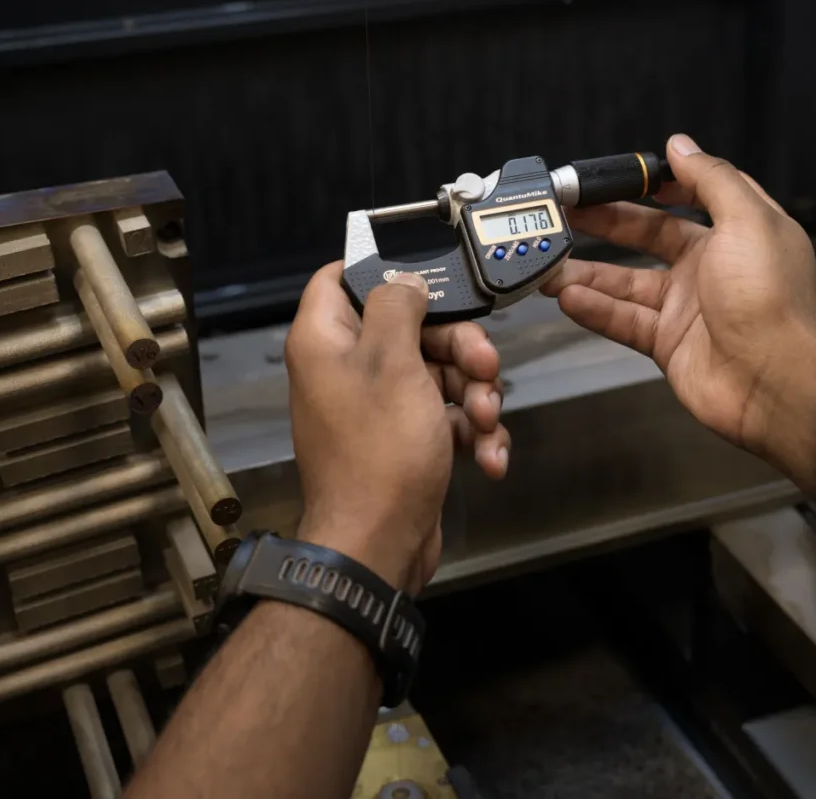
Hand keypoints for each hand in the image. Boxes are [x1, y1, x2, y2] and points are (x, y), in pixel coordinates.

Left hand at [284, 263, 510, 594]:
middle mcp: (346, 368)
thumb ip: (397, 306)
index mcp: (326, 340)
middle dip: (459, 346)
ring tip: (487, 421)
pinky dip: (471, 432)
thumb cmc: (380, 450)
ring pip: (438, 373)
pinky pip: (444, 417)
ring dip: (475, 394)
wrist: (379, 546)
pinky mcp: (405, 441)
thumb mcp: (392, 362)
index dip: (385, 269)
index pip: (341, 277)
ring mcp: (377, 407)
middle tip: (485, 365)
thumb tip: (404, 280)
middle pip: (412, 327)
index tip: (433, 277)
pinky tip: (489, 456)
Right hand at [542, 135, 815, 485]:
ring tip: (547, 259)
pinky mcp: (669, 343)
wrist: (776, 384)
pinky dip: (594, 309)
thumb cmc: (771, 300)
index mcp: (739, 231)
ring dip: (586, 271)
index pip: (695, 193)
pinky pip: (623, 320)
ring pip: (626, 281)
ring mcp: (688, 307)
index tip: (622, 173)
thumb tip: (680, 144)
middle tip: (564, 211)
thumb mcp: (747, 221)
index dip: (660, 180)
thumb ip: (711, 179)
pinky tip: (566, 297)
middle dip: (606, 222)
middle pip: (649, 234)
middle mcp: (713, 266)